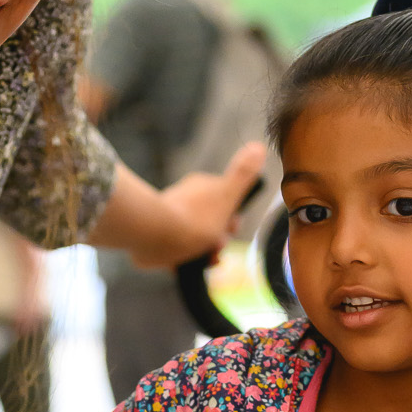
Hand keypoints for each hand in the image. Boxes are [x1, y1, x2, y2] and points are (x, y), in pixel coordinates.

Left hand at [128, 141, 264, 269]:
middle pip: (208, 222)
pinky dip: (183, 259)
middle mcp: (182, 199)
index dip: (232, 220)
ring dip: (203, 252)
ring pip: (193, 238)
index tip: (231, 231)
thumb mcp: (227, 195)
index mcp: (200, 187)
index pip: (223, 202)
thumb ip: (243, 174)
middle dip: (217, 239)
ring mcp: (166, 218)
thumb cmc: (196, 219)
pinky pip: (175, 250)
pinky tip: (187, 265)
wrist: (156, 237)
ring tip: (204, 261)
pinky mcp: (153, 236)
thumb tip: (258, 146)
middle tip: (215, 250)